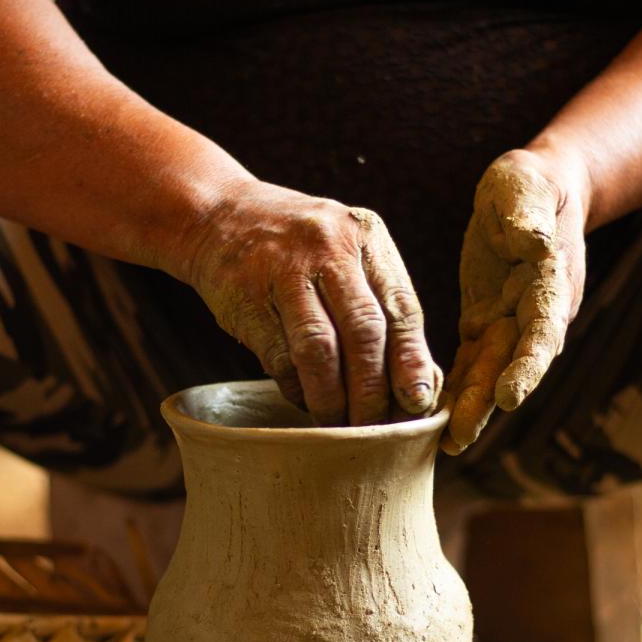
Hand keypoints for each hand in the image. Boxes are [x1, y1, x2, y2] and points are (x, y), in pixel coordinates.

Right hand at [180, 179, 440, 425]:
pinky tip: (304, 399)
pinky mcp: (245, 297)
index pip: (401, 307)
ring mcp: (282, 269)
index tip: (418, 404)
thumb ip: (384, 308)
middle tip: (375, 426)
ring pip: (318, 347)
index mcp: (366, 236)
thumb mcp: (349, 255)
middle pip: (363, 330)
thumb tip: (421, 387)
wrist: (220, 215)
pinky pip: (277, 355)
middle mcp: (328, 246)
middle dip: (373, 389)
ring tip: (339, 424)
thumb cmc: (301, 249)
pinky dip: (296, 387)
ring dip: (332, 397)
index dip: (412, 361)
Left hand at [441, 148, 587, 454]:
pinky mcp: (484, 325)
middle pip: (511, 368)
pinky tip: (429, 420)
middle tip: (459, 438)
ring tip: (443, 444)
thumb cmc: (531, 185)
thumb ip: (528, 217)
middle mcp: (534, 316)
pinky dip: (453, 391)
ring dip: (467, 410)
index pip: (543, 333)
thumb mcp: (527, 188)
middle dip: (486, 405)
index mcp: (550, 285)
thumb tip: (532, 242)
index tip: (508, 397)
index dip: (527, 367)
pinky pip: (469, 365)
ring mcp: (509, 325)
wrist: (534, 192)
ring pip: (487, 374)